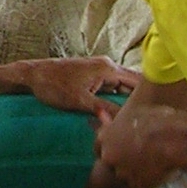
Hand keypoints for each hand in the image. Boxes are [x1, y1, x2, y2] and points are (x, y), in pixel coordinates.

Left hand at [20, 55, 142, 113]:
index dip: (147, 97)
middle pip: (132, 84)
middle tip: (146, 121)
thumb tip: (123, 122)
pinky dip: (116, 99)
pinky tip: (118, 113)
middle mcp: (107, 66)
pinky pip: (111, 88)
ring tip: (135, 119)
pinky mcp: (92, 76)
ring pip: (121, 87)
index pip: (138, 81)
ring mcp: (100, 70)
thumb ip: (103, 109)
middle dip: (138, 100)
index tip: (153, 114)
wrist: (32, 76)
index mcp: (108, 68)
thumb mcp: (80, 101)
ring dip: (127, 100)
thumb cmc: (54, 86)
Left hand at [94, 98, 186, 187]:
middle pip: (111, 163)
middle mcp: (109, 157)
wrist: (175, 139)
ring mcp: (121, 174)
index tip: (120, 149)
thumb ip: (125, 122)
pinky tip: (154, 183)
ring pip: (124, 178)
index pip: (99, 147)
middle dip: (122, 162)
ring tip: (152, 169)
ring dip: (134, 176)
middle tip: (140, 158)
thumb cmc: (159, 119)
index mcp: (105, 137)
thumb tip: (123, 121)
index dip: (112, 148)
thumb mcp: (136, 112)